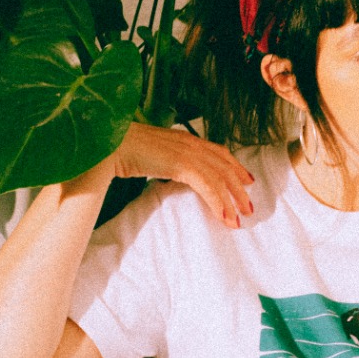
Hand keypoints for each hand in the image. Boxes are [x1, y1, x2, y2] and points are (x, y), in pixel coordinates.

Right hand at [112, 122, 254, 227]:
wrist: (110, 143)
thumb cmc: (123, 148)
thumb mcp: (152, 152)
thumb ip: (165, 159)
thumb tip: (167, 170)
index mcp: (184, 139)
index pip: (218, 152)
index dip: (235, 166)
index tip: (246, 180)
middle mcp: (190, 143)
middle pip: (225, 166)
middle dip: (239, 188)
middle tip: (248, 207)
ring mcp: (187, 152)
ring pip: (220, 178)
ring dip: (231, 200)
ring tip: (237, 219)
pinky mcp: (181, 164)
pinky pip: (207, 186)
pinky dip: (217, 201)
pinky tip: (222, 215)